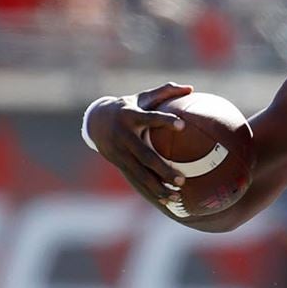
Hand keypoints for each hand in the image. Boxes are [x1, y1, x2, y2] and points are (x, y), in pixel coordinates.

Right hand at [86, 82, 193, 205]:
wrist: (95, 121)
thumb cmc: (129, 107)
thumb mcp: (142, 97)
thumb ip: (165, 91)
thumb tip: (190, 88)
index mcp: (131, 115)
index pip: (150, 118)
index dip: (165, 121)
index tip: (182, 125)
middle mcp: (123, 136)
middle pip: (145, 155)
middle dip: (163, 169)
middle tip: (182, 180)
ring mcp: (119, 152)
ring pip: (139, 172)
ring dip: (158, 186)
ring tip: (177, 196)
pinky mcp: (118, 163)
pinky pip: (136, 178)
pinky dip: (150, 189)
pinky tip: (166, 199)